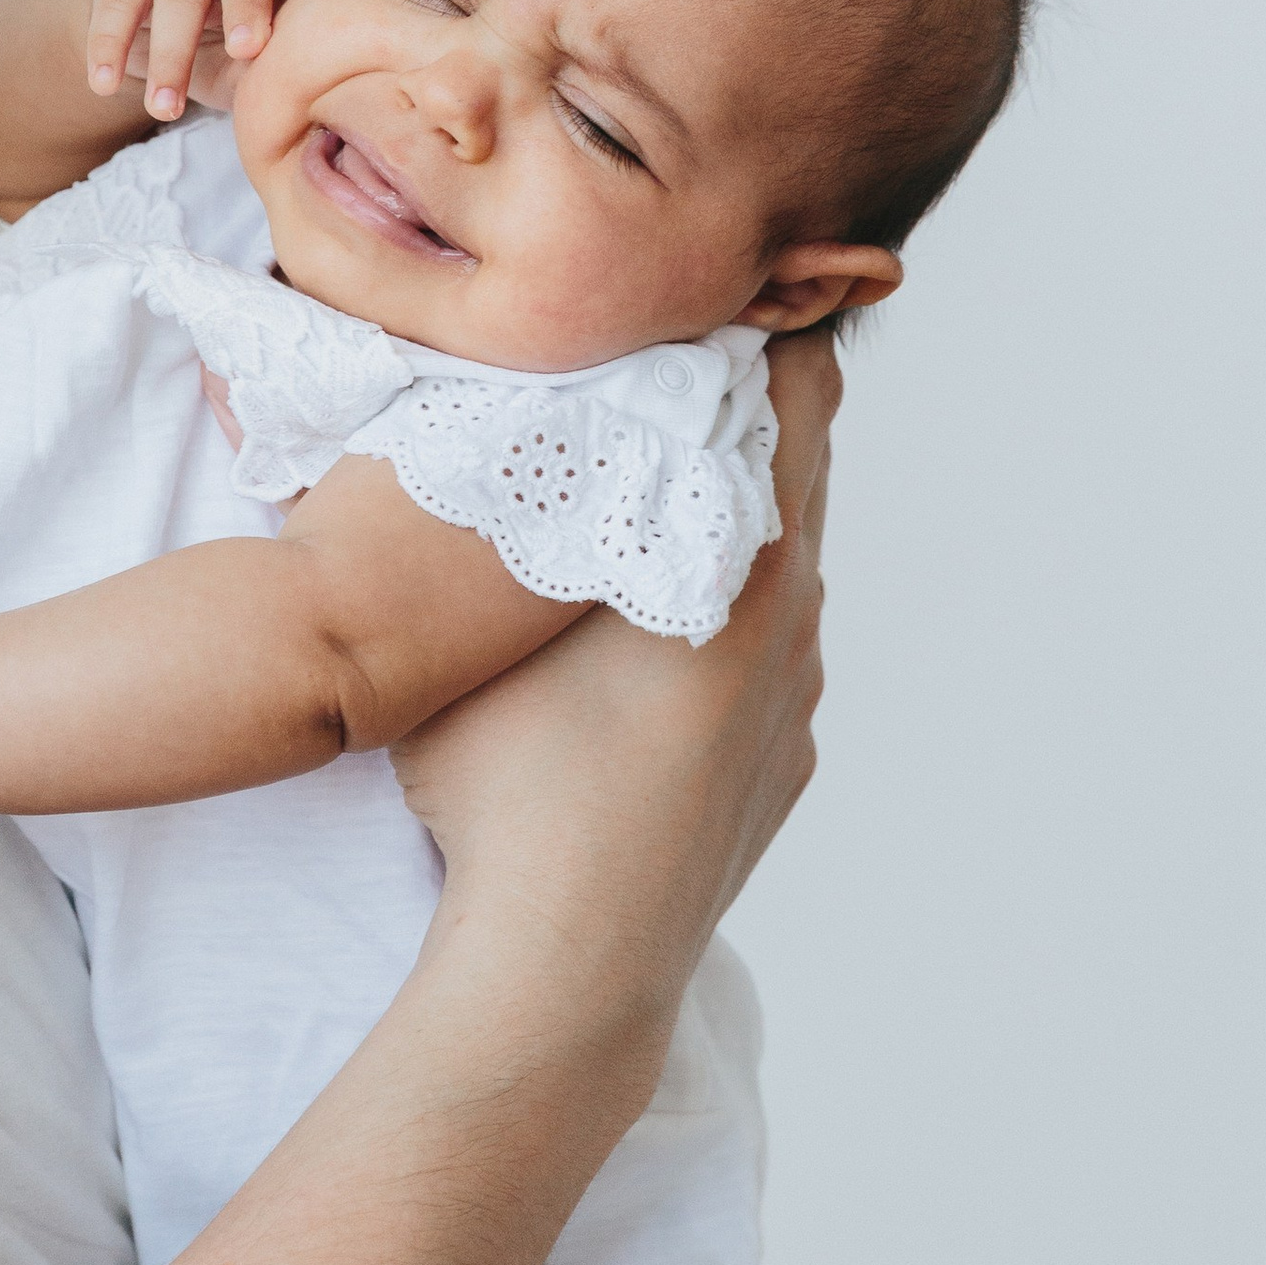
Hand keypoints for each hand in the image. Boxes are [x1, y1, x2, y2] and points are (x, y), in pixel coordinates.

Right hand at [85, 0, 336, 123]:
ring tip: (164, 109)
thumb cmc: (222, 57)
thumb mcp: (253, 72)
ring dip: (171, 54)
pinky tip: (104, 84)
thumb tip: (305, 111)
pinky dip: (108, 45)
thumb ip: (277, 78)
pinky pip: (118, 2)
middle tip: (246, 50)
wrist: (146, 37)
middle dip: (247, 5)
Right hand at [396, 329, 836, 982]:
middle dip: (728, 415)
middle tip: (647, 377)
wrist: (569, 967)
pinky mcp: (781, 765)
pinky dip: (718, 628)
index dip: (749, 329)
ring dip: (716, 528)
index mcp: (742, 551)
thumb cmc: (509, 780)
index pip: (793, 385)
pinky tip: (641, 659)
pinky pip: (763, 661)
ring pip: (775, 568)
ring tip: (625, 519)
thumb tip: (469, 422)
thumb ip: (490, 504)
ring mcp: (796, 697)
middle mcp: (795, 612)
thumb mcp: (477, 615)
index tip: (694, 297)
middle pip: (794, 466)